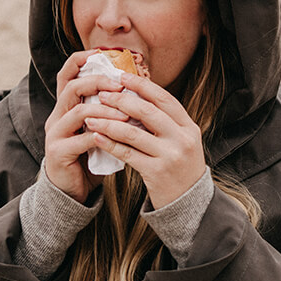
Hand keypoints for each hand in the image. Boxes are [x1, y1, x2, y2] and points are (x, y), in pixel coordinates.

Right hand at [43, 50, 130, 202]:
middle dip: (98, 83)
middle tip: (120, 87)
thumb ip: (108, 111)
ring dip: (105, 111)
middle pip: (72, 88)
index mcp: (65, 107)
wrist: (73, 190)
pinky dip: (102, 136)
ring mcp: (55, 134)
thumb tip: (136, 91)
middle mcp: (56, 116)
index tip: (102, 54)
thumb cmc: (90, 156)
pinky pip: (81, 139)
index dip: (81, 61)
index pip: (67, 74)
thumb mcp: (99, 129)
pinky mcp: (58, 152)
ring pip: (78, 112)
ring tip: (126, 114)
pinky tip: (117, 138)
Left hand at [82, 73, 204, 207]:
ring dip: (109, 122)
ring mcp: (170, 156)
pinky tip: (96, 137)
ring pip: (133, 133)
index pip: (164, 99)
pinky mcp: (156, 172)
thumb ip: (165, 122)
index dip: (142, 86)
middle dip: (121, 100)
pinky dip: (109, 143)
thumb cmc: (179, 168)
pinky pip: (127, 153)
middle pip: (148, 112)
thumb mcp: (181, 142)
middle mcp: (182, 139)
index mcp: (189, 127)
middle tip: (102, 93)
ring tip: (91, 116)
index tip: (122, 77)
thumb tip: (136, 96)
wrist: (189, 204)